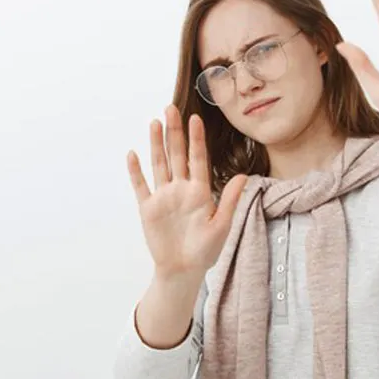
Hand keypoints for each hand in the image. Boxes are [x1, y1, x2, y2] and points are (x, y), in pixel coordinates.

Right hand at [127, 104, 247, 279]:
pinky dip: (136, 171)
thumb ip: (230, 199)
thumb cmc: (205, 251)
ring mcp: (163, 197)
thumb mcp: (222, 225)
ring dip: (155, 144)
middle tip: (170, 108)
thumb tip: (246, 175)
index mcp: (200, 192)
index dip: (196, 139)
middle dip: (174, 132)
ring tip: (154, 122)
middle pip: (177, 155)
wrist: (183, 270)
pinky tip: (133, 154)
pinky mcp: (148, 208)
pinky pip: (141, 186)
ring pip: (159, 164)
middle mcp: (181, 189)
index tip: (195, 118)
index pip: (198, 159)